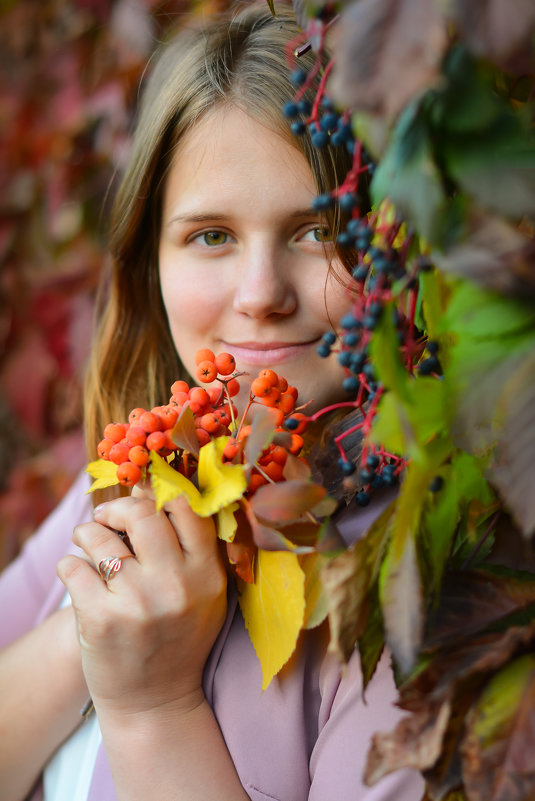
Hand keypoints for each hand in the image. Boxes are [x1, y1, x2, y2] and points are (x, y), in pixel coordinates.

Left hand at [57, 493, 226, 717]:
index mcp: (207, 574)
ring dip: (87, 534)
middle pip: (141, 513)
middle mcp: (176, 586)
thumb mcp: (202, 593)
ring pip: (99, 537)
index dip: (159, 492)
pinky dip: (70, 565)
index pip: (187, 507)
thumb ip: (186, 544)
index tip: (143, 497)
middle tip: (107, 519)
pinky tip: (79, 577)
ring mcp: (138, 603)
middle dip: (117, 508)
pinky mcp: (102, 620)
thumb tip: (145, 485)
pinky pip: (73, 566)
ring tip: (87, 544)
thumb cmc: (177, 637)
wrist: (156, 703)